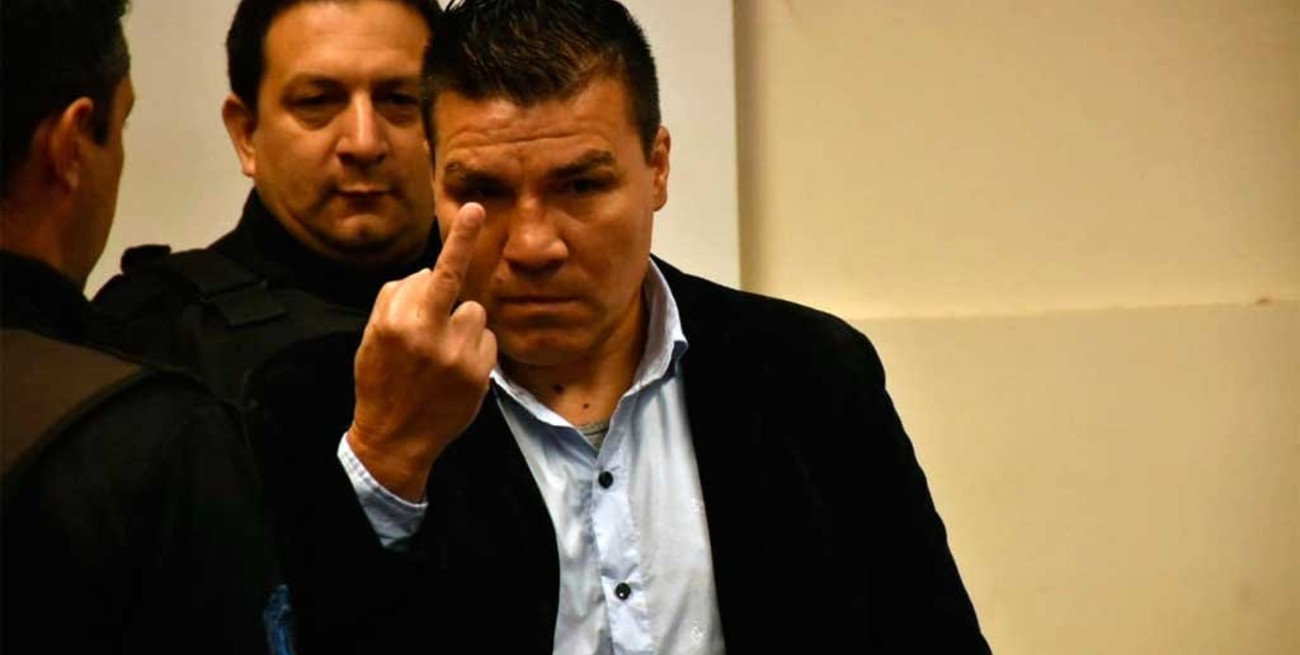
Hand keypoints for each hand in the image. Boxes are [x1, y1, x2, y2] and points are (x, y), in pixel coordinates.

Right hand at [348, 203, 495, 500]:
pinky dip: (474, 349)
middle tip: (468, 234)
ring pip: (474, 314)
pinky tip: (454, 369)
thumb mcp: (372, 336)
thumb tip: (430, 273)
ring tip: (441, 354)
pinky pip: (486, 341)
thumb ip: (397, 299)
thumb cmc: (379, 381)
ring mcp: (460, 357)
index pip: (437, 273)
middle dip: (454, 277)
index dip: (459, 239)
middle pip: (455, 289)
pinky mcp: (480, 376)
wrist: (393, 439)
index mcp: (401, 323)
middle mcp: (433, 337)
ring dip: (461, 326)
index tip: (475, 209)